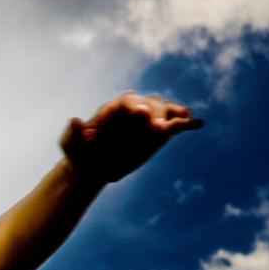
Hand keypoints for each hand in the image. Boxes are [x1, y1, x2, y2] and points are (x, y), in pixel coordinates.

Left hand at [60, 92, 204, 184]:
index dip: (134, 105)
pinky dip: (187, 124)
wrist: (91, 167)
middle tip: (158, 124)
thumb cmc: (78, 153)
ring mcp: (148, 120)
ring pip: (164, 112)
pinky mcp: (159, 133)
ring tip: (182, 117)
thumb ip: (73, 132)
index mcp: (114, 108)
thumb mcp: (70, 144)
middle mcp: (134, 110)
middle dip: (154, 111)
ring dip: (173, 114)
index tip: (138, 111)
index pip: (127, 101)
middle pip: (149, 104)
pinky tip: (198, 123)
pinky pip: (176, 125)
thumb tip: (74, 120)